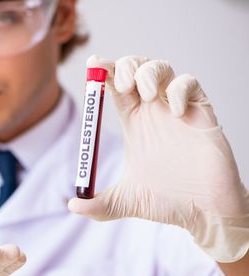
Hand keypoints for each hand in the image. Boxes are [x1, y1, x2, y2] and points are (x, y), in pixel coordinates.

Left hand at [69, 55, 248, 262]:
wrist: (204, 213)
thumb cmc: (167, 202)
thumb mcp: (125, 201)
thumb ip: (99, 205)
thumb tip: (71, 205)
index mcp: (132, 122)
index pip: (113, 86)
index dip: (102, 72)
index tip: (92, 63)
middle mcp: (152, 110)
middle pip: (134, 69)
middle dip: (124, 66)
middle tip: (120, 83)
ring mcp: (176, 108)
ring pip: (161, 68)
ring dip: (149, 73)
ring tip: (146, 95)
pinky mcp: (200, 112)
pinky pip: (190, 84)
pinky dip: (179, 89)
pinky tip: (175, 112)